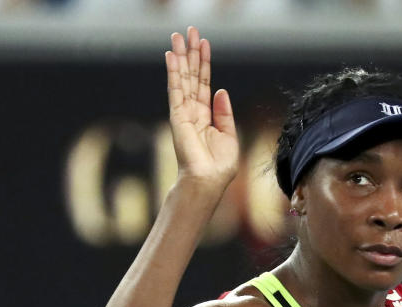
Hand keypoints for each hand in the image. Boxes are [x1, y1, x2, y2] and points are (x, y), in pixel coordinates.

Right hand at [165, 27, 239, 189]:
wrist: (207, 181)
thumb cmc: (219, 167)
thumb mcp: (229, 136)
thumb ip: (224, 113)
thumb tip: (221, 90)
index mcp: (206, 116)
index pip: (204, 84)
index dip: (204, 63)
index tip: (204, 43)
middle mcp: (192, 112)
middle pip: (192, 76)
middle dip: (190, 53)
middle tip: (189, 30)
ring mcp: (183, 112)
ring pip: (182, 78)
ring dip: (180, 56)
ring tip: (178, 35)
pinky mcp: (177, 116)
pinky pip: (175, 89)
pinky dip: (173, 71)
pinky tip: (171, 56)